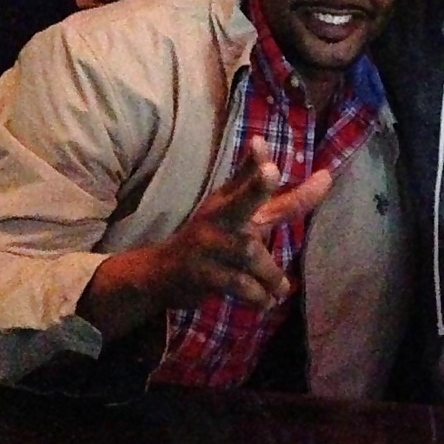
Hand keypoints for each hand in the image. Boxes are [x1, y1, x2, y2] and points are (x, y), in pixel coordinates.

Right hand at [78, 137, 331, 339]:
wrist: (161, 273)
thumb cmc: (209, 237)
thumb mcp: (229, 209)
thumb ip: (253, 184)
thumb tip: (262, 139)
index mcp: (227, 201)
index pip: (248, 179)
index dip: (258, 164)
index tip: (261, 141)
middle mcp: (217, 217)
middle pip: (240, 200)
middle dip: (256, 185)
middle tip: (271, 171)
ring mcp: (207, 245)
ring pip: (251, 254)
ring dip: (272, 277)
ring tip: (282, 291)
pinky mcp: (202, 273)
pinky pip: (239, 284)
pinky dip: (258, 296)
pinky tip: (267, 304)